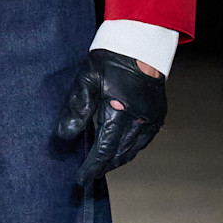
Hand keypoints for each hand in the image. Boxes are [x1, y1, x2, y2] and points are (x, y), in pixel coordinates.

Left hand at [55, 49, 166, 184]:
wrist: (142, 43)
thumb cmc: (111, 59)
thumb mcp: (87, 79)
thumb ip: (76, 108)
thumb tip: (65, 135)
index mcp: (120, 111)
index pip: (104, 150)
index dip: (92, 167)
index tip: (80, 178)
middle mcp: (140, 119)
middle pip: (118, 154)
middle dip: (102, 167)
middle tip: (88, 175)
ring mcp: (152, 119)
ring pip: (132, 150)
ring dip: (116, 161)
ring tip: (101, 166)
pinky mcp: (158, 115)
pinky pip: (142, 141)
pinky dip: (129, 149)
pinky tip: (118, 150)